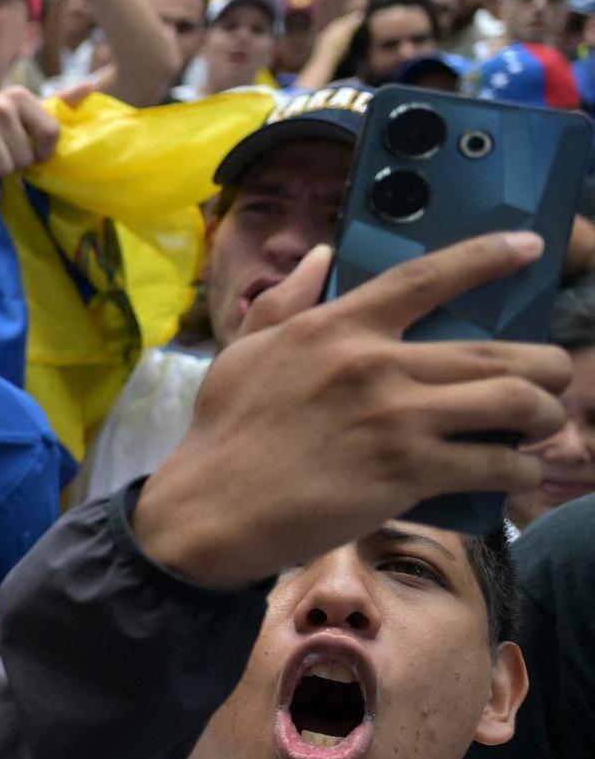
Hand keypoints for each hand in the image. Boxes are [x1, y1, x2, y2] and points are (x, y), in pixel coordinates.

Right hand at [138, 236, 572, 588]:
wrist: (208, 510)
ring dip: (544, 415)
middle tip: (550, 379)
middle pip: (498, 352)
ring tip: (541, 425)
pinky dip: (518, 471)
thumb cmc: (222, 433)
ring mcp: (395, 419)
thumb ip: (283, 300)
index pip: (426, 278)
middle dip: (546, 366)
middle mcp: (373, 364)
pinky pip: (494, 465)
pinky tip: (516, 474)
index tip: (528, 247)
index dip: (487, 258)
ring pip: (514, 403)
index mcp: (334, 327)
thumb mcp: (243, 352)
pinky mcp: (407, 473)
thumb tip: (320, 256)